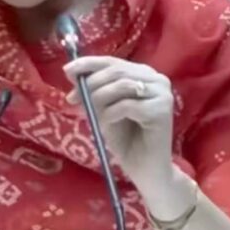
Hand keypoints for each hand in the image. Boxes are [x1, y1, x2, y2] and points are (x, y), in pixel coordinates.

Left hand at [64, 57, 173, 189]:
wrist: (145, 168)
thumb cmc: (125, 138)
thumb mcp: (103, 108)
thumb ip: (92, 89)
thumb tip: (71, 71)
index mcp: (143, 73)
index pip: (112, 61)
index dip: (88, 64)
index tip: (67, 71)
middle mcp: (156, 78)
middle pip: (116, 70)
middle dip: (90, 83)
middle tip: (74, 98)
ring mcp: (162, 93)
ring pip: (121, 85)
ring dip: (100, 98)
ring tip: (92, 114)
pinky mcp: (162, 111)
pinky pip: (127, 105)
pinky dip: (110, 113)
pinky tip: (105, 123)